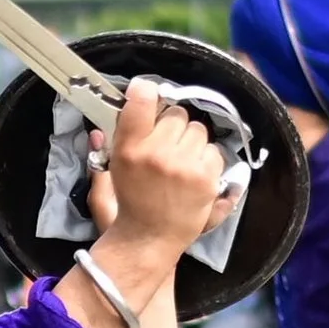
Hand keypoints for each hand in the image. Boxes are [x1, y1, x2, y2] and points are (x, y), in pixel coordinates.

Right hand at [94, 79, 227, 257]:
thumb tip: (136, 95)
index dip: (146, 90)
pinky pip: (213, 150)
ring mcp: (183, 165)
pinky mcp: (205, 177)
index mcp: (129, 148)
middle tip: (167, 146)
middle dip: (173, 127)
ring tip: (181, 163)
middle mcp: (156, 153)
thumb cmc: (133, 200)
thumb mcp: (115, 165)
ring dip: (191, 143)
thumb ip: (122, 131)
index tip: (146, 91)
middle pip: (176, 113)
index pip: (141, 100)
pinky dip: (206, 160)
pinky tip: (194, 174)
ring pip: (197, 130)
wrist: (150, 237)